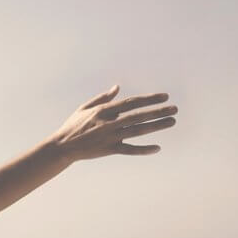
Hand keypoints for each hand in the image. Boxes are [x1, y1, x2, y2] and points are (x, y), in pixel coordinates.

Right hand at [46, 84, 177, 161]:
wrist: (62, 147)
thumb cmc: (72, 126)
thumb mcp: (85, 108)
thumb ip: (103, 98)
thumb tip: (118, 88)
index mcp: (104, 110)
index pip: (132, 102)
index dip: (149, 99)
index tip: (165, 96)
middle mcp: (109, 123)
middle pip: (138, 116)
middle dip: (158, 111)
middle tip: (175, 108)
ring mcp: (110, 137)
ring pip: (138, 131)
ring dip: (156, 126)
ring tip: (172, 121)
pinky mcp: (109, 150)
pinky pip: (129, 150)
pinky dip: (143, 149)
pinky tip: (157, 148)